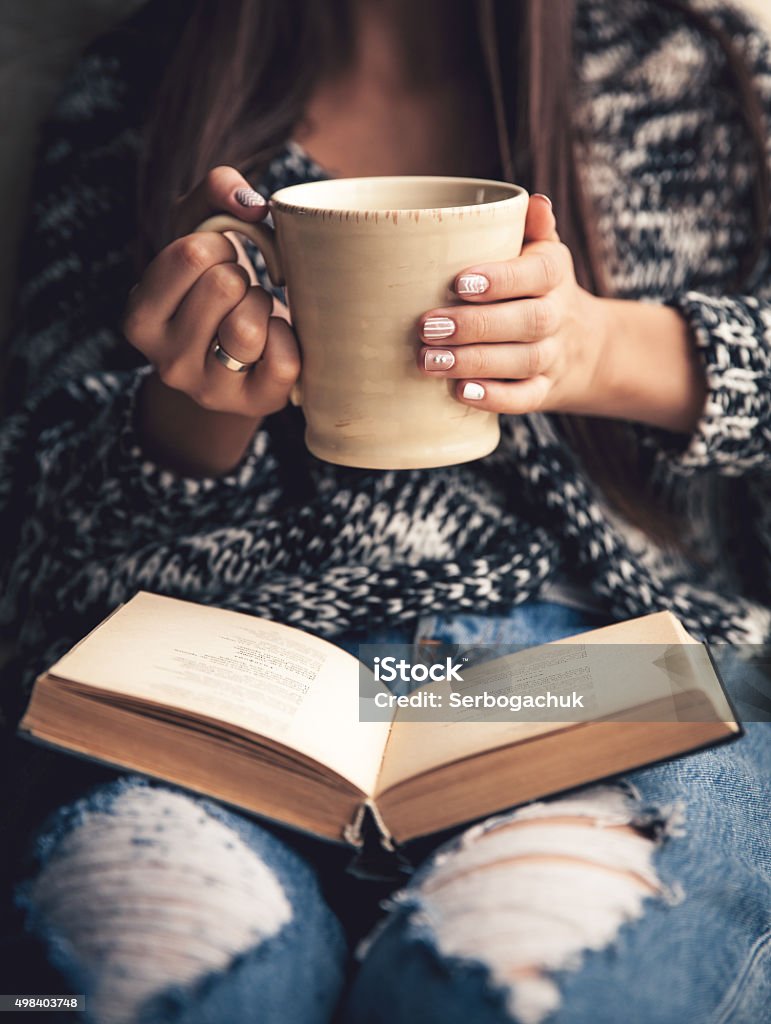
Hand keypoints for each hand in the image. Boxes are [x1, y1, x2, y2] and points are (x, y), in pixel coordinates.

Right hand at [124, 165, 298, 417]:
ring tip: (254, 313)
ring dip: (264, 305)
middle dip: (241, 275)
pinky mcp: (254, 405)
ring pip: (250, 326)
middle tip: (238, 291)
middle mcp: (166, 362)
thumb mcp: (201, 230)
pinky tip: (276, 339)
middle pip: (223, 285)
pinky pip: (284, 360)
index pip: (189, 255)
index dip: (218, 244)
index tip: (217, 260)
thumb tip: (252, 205)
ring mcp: (209, 390)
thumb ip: (215, 191)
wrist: (238, 358)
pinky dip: (290, 338)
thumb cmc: (215, 284)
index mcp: (139, 318)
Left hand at [417, 194, 705, 432]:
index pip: (538, 274)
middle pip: (527, 322)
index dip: (501, 279)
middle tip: (426, 327)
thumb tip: (533, 202)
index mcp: (555, 273)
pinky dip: (495, 398)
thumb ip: (532, 229)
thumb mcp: (542, 253)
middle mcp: (558, 316)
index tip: (460, 282)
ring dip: (474, 362)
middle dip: (475, 326)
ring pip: (521, 362)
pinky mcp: (545, 391)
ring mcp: (553, 357)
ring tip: (429, 361)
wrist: (582, 346)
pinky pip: (526, 398)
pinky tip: (460, 392)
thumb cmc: (537, 288)